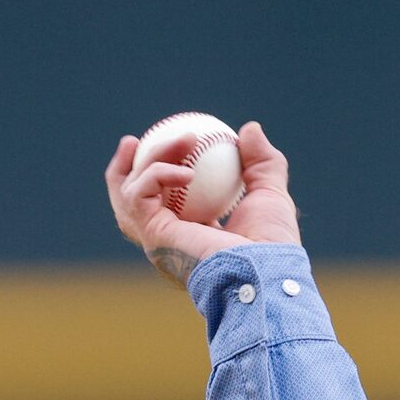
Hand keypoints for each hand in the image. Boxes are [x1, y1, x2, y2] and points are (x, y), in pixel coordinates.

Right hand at [103, 121, 302, 288]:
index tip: (170, 145)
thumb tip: (250, 129)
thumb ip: (262, 162)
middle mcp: (170, 242)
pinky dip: (158, 173)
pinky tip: (187, 171)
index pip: (165, 205)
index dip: (159, 174)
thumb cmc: (272, 244)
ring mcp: (158, 241)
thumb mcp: (270, 194)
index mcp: (193, 236)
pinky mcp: (153, 236)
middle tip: (135, 140)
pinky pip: (139, 194)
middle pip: (132, 202)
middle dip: (127, 169)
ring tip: (179, 141)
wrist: (265, 270)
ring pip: (130, 193)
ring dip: (149, 160)